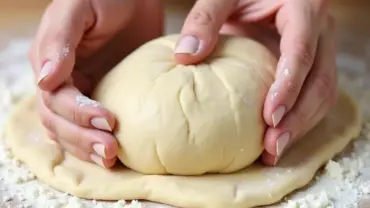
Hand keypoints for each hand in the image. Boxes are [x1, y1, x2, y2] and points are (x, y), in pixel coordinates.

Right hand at [29, 0, 162, 167]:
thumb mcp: (77, 10)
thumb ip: (58, 41)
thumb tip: (45, 81)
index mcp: (50, 63)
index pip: (55, 100)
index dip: (78, 114)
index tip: (107, 120)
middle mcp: (62, 81)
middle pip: (60, 122)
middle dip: (82, 138)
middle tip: (109, 150)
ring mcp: (82, 90)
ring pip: (72, 130)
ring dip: (87, 147)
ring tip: (111, 157)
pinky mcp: (105, 94)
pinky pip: (93, 125)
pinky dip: (98, 140)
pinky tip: (116, 153)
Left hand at [175, 0, 337, 164]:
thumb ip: (205, 19)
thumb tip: (185, 56)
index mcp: (303, 9)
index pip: (302, 51)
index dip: (289, 86)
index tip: (269, 117)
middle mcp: (320, 31)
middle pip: (320, 80)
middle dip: (298, 117)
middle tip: (272, 146)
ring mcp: (320, 49)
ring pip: (324, 93)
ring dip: (302, 125)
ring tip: (274, 151)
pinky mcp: (313, 65)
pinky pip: (317, 96)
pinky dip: (300, 120)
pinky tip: (280, 138)